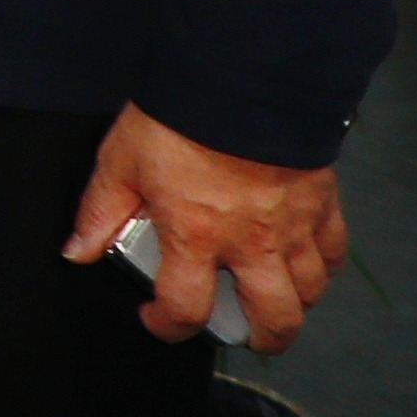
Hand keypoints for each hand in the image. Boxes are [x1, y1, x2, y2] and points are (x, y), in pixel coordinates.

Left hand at [68, 104, 347, 351]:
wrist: (243, 78)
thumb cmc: (180, 117)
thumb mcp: (121, 161)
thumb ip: (100, 211)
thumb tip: (80, 250)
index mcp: (196, 236)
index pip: (185, 308)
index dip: (168, 325)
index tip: (158, 317)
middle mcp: (252, 242)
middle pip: (274, 317)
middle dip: (263, 339)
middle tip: (248, 335)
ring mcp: (294, 225)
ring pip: (311, 290)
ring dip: (296, 305)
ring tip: (278, 303)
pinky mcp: (323, 201)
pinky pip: (336, 250)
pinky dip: (325, 264)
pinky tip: (309, 262)